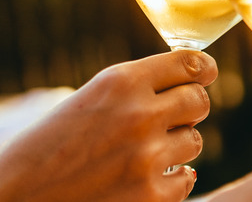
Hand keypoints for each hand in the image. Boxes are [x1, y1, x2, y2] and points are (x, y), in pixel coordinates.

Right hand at [0, 50, 217, 201]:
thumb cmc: (46, 149)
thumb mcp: (87, 100)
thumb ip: (135, 88)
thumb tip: (193, 78)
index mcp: (120, 82)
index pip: (190, 62)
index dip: (202, 69)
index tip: (205, 73)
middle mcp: (139, 114)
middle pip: (200, 100)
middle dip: (188, 108)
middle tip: (169, 118)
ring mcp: (148, 157)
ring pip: (194, 140)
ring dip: (176, 146)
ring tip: (141, 153)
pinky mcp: (151, 196)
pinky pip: (186, 178)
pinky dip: (171, 179)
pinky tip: (144, 179)